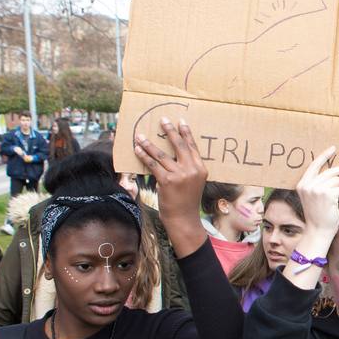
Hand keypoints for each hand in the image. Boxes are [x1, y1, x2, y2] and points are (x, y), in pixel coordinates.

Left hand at [134, 118, 208, 256]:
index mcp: (201, 169)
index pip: (192, 146)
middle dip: (170, 131)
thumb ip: (187, 168)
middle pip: (179, 146)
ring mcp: (180, 175)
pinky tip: (137, 150)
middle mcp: (192, 170)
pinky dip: (144, 156)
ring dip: (149, 144)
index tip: (181, 121)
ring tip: (140, 135)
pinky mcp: (167, 181)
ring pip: (161, 155)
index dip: (186, 133)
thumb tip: (171, 154)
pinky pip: (153, 165)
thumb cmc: (186, 201)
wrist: (183, 218)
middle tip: (163, 120)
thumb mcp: (193, 182)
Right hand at [294, 146, 338, 238]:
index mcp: (302, 184)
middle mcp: (308, 185)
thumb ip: (319, 185)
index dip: (323, 156)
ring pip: (337, 180)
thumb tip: (335, 174)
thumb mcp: (314, 198)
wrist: (318, 230)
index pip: (313, 166)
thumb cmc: (318, 215)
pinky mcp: (328, 195)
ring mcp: (317, 190)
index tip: (333, 149)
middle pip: (328, 171)